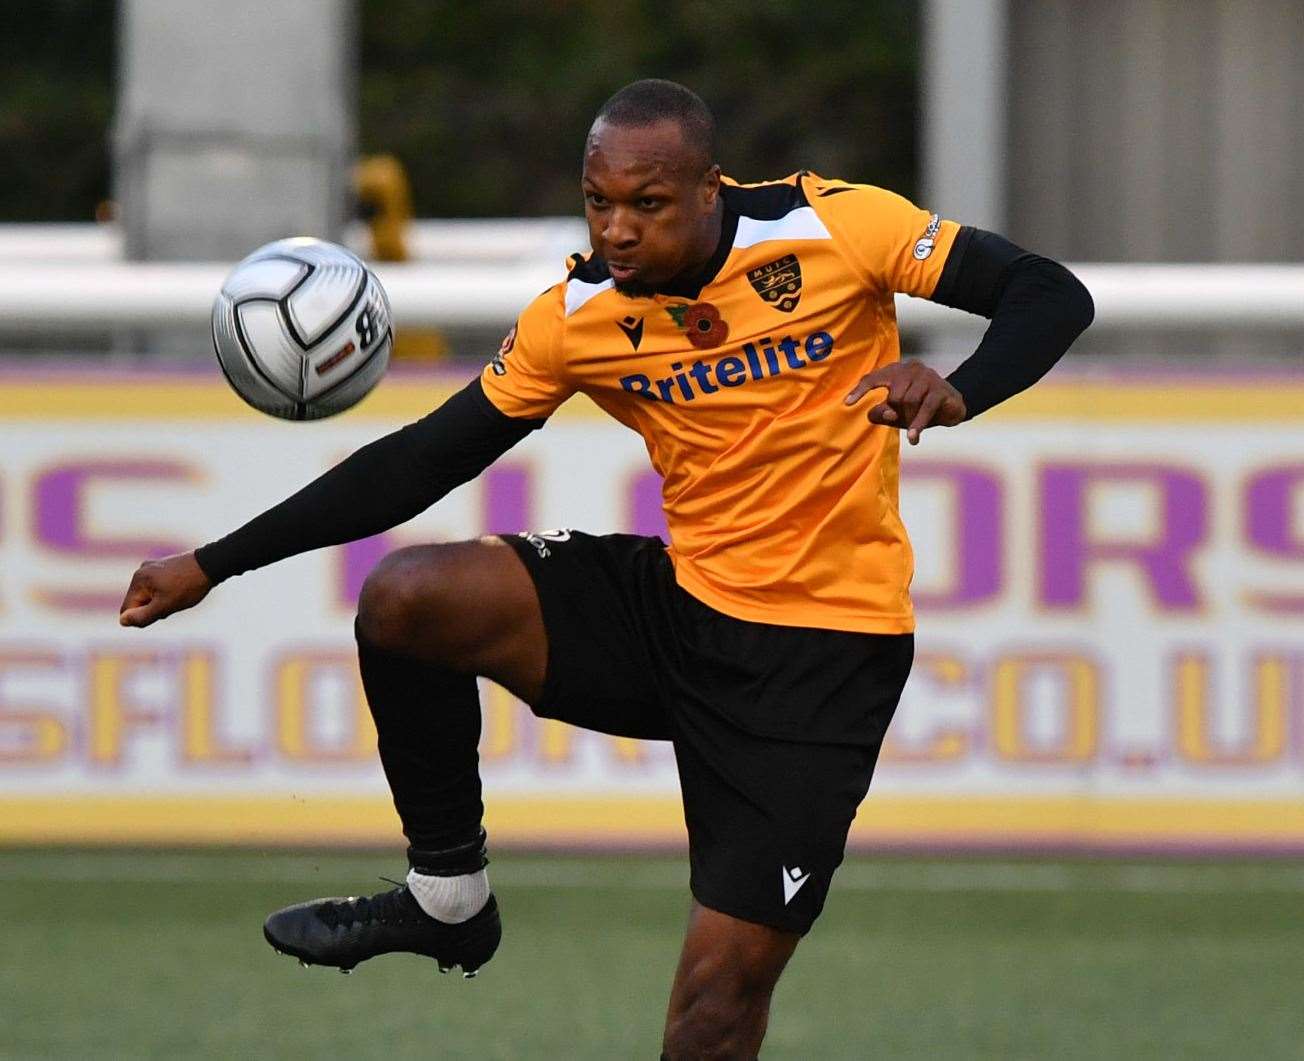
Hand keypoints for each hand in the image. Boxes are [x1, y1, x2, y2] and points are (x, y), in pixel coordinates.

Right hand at [119, 551, 212, 627]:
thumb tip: (123, 621)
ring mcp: (152, 567)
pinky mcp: (163, 567)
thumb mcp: (165, 606)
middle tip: (173, 603)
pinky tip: (180, 590)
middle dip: (153, 609)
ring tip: (179, 596)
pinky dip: (167, 594)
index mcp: (138, 579)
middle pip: (138, 602)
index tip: (162, 611)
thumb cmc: (189, 587)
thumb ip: (143, 616)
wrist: (211, 565)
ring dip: (161, 602)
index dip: (143, 617)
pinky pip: (157, 588)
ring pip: (149, 596)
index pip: (127, 610)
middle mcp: (141, 571)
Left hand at [844, 361, 965, 444]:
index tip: (847, 403)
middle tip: (904, 420)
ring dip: (910, 418)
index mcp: (895, 371)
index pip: (873, 378)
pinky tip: (914, 439)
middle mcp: (910, 369)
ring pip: (909, 400)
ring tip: (914, 429)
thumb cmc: (918, 407)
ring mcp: (927, 376)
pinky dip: (918, 424)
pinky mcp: (940, 389)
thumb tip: (885, 414)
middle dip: (897, 412)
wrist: (952, 406)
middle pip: (893, 395)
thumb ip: (883, 413)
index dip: (860, 390)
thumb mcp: (896, 413)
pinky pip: (925, 407)